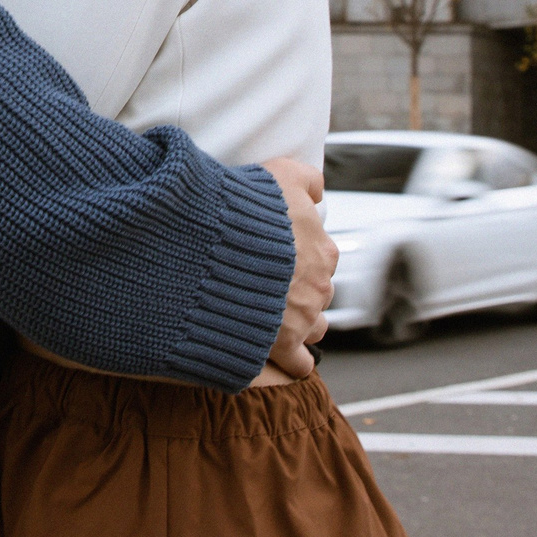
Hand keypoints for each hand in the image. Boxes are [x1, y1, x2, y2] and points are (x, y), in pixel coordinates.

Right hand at [259, 156, 335, 381]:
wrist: (216, 248)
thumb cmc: (245, 210)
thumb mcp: (279, 174)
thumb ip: (305, 178)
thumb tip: (317, 188)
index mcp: (321, 247)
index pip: (320, 255)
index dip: (296, 256)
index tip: (276, 256)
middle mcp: (319, 283)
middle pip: (317, 291)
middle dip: (298, 290)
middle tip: (267, 285)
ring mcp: (303, 316)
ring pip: (313, 325)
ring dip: (298, 322)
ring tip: (271, 318)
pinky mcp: (283, 344)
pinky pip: (298, 362)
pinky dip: (290, 360)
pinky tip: (277, 354)